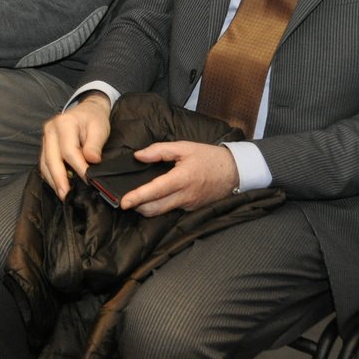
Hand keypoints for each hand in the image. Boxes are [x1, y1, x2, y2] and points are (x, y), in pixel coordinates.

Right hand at [39, 94, 111, 198]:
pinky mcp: (45, 145)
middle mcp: (50, 130)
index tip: (88, 181)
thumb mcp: (99, 129)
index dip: (78, 168)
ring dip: (53, 180)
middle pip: (51, 159)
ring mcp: (45, 138)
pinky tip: (59, 185)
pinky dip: (51, 176)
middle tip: (67, 196)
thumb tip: (91, 162)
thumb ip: (94, 146)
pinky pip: (44, 163)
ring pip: (44, 163)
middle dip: (59, 179)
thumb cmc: (94, 119)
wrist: (87, 109)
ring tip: (63, 194)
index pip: (69, 151)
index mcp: (64, 123)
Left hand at [119, 141, 239, 215]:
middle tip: (126, 199)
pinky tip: (156, 196)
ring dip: (147, 207)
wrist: (234, 172)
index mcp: (181, 179)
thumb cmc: (209, 157)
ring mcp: (188, 205)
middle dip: (137, 206)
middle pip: (154, 209)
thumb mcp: (184, 147)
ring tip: (137, 198)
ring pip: (161, 212)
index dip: (137, 198)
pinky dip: (160, 205)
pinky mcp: (191, 209)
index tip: (123, 202)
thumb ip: (159, 150)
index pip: (154, 191)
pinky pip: (171, 209)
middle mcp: (184, 196)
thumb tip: (138, 156)